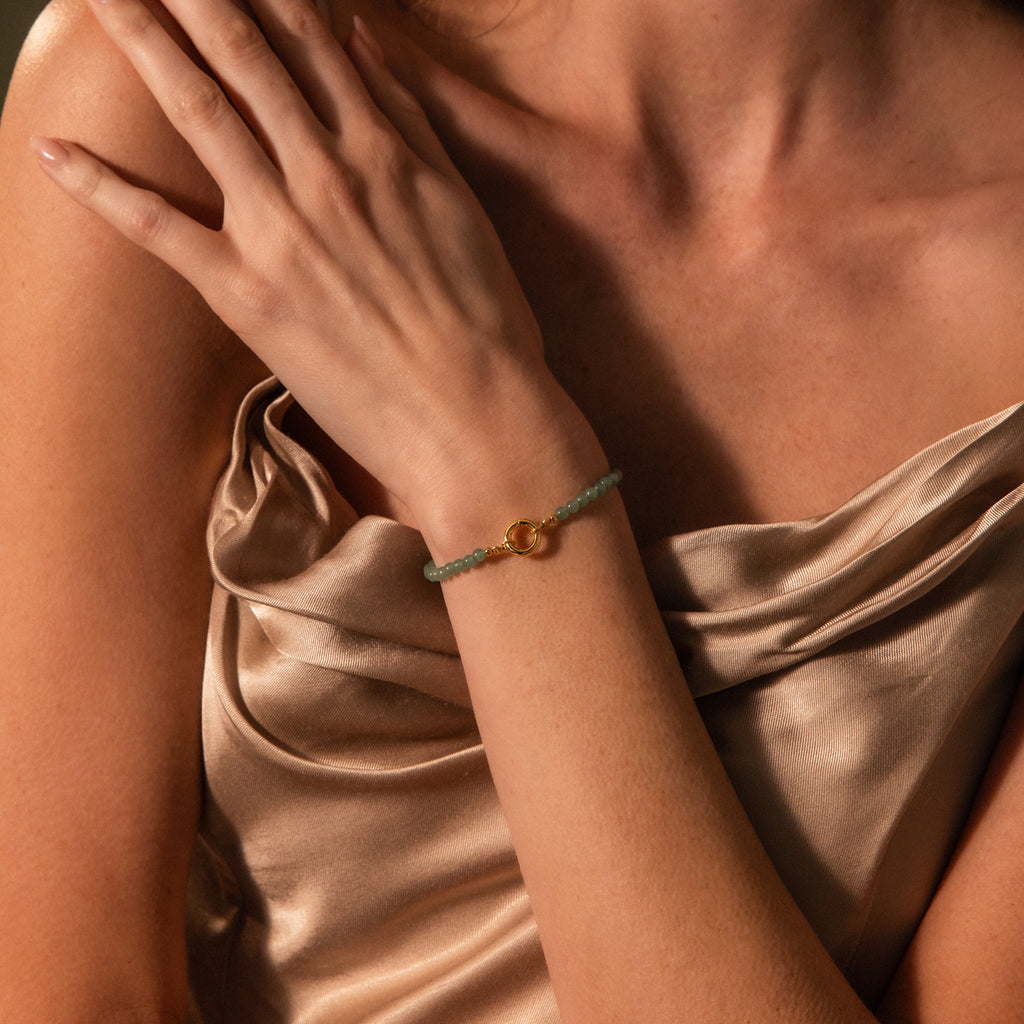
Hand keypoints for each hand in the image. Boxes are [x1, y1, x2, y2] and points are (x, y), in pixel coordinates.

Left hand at [30, 0, 584, 517]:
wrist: (474, 415)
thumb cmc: (486, 323)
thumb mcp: (463, 209)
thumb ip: (412, 122)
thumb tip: (365, 42)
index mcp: (384, 151)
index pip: (310, 39)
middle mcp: (326, 173)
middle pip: (242, 55)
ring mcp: (281, 231)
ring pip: (198, 111)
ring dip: (139, 40)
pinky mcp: (246, 295)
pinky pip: (158, 230)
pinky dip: (100, 188)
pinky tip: (48, 150)